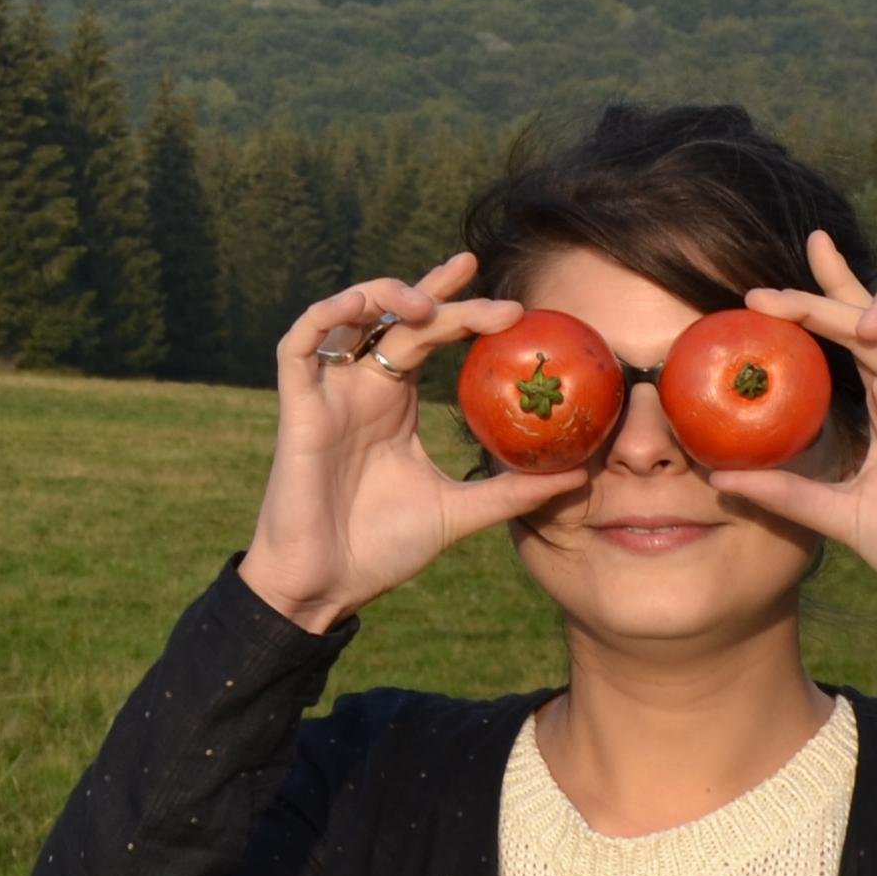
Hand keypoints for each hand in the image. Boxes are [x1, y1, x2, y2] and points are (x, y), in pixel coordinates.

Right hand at [239, 254, 586, 630]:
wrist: (327, 585)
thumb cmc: (381, 549)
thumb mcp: (459, 513)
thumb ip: (511, 491)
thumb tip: (579, 476)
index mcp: (394, 402)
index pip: (428, 335)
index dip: (461, 307)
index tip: (513, 304)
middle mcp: (362, 387)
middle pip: (398, 317)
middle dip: (440, 294)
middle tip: (488, 290)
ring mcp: (328, 392)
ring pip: (346, 314)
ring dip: (385, 295)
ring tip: (427, 304)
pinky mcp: (297, 406)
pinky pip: (298, 344)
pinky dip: (324, 315)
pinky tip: (358, 307)